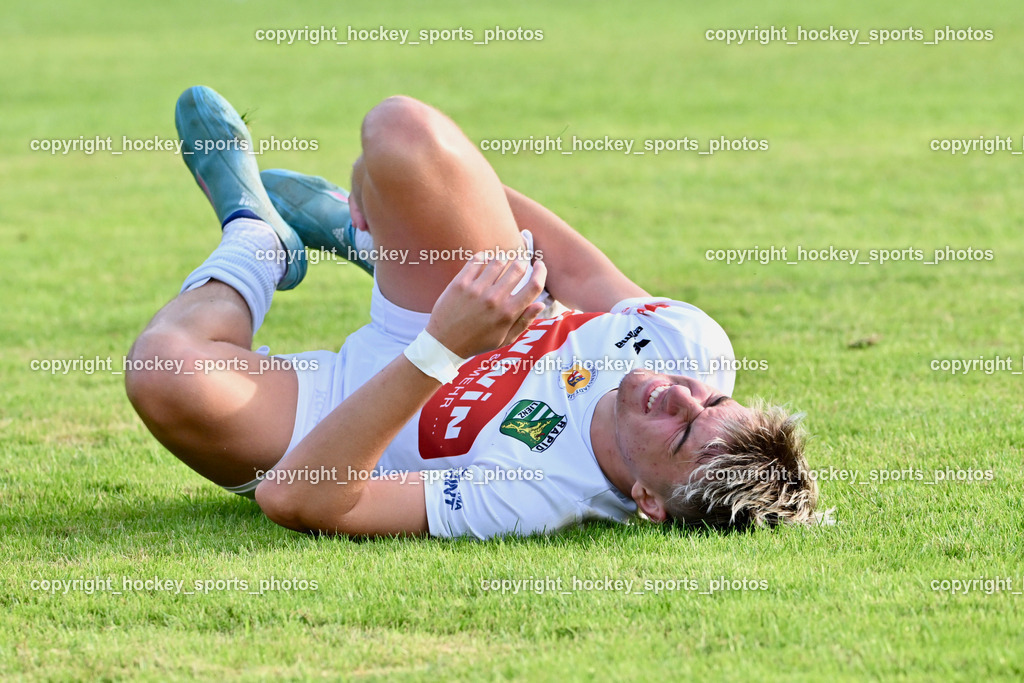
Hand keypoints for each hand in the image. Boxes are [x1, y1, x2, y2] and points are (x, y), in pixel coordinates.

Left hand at [425, 254, 546, 358]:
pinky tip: (485, 260)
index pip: (534, 286)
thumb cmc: (477, 342)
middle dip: (523, 261)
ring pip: (498, 260)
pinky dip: (484, 257)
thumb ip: (524, 322)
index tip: (540, 265)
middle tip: (521, 261)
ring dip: (504, 258)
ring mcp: (476, 290)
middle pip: (518, 268)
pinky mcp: (460, 283)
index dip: (541, 272)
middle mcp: (494, 299)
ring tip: (503, 261)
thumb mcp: (505, 339)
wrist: (444, 343)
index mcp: (508, 313)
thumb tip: (540, 304)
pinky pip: (477, 260)